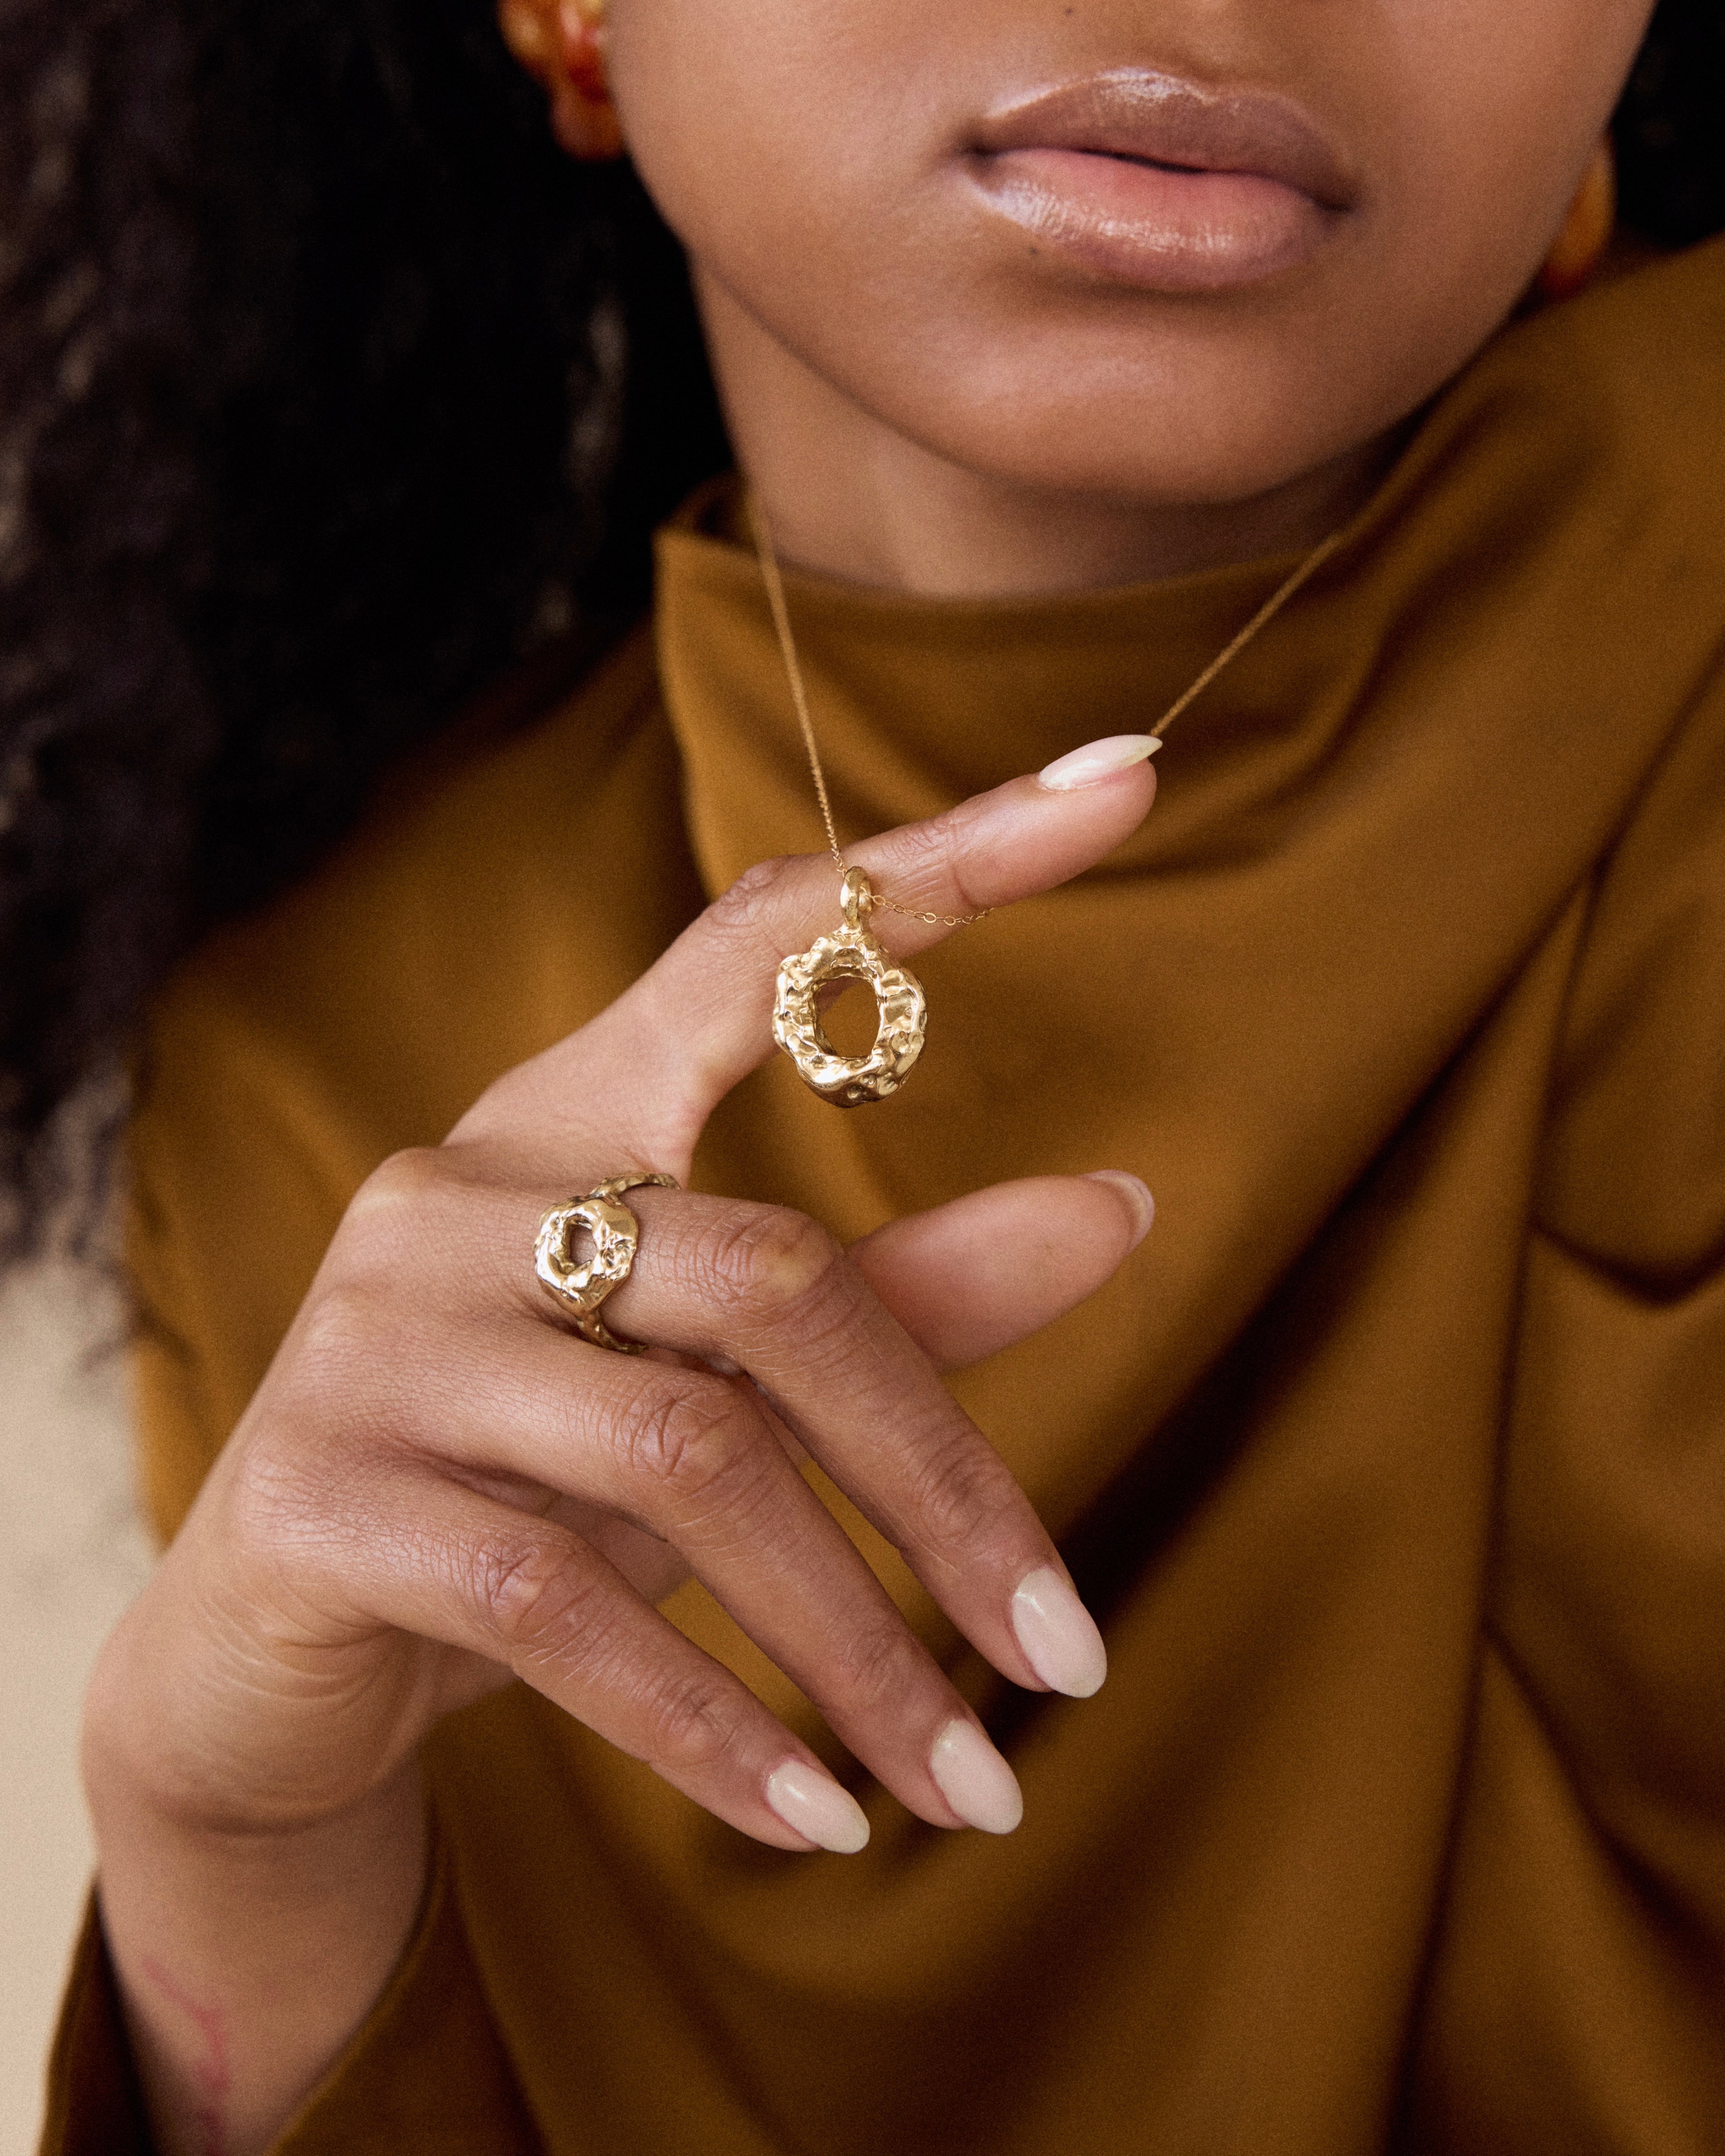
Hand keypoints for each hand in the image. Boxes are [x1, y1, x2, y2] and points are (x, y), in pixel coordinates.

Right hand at [83, 742, 1155, 2152]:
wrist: (270, 1667)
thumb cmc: (530, 1495)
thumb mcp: (717, 1397)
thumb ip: (904, 1301)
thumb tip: (1127, 1205)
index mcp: (564, 1123)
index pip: (757, 938)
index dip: (941, 855)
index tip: (1130, 779)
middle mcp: (458, 1196)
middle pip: (779, 1281)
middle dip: (948, 1488)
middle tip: (1073, 1655)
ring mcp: (373, 1341)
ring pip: (691, 1462)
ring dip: (858, 1647)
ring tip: (980, 1784)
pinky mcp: (317, 1495)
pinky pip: (559, 1607)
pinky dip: (715, 1728)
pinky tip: (822, 1819)